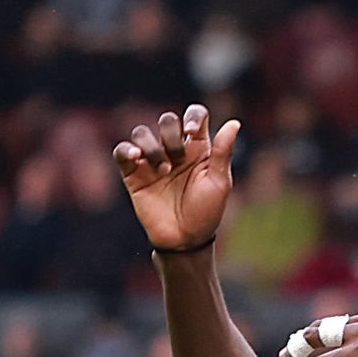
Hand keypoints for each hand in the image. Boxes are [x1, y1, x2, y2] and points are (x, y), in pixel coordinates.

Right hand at [116, 106, 240, 254]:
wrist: (185, 241)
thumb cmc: (206, 212)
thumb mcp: (220, 182)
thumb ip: (223, 152)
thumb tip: (235, 123)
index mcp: (198, 148)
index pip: (195, 115)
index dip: (193, 116)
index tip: (192, 132)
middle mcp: (174, 150)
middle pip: (167, 120)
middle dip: (171, 134)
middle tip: (178, 159)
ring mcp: (152, 161)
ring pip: (142, 133)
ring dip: (151, 146)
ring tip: (163, 170)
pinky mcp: (133, 174)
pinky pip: (122, 151)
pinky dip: (126, 150)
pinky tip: (136, 159)